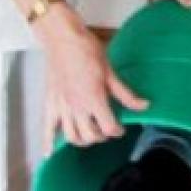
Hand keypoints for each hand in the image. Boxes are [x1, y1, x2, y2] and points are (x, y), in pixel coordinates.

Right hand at [37, 3, 148, 154]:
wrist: (63, 38)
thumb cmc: (85, 49)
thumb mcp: (111, 71)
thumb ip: (125, 93)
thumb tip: (143, 104)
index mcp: (93, 99)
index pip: (109, 127)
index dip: (118, 131)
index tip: (120, 128)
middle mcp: (76, 107)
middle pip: (90, 136)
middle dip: (102, 136)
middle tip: (106, 128)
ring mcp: (61, 107)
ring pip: (71, 136)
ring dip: (82, 140)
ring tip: (89, 133)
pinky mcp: (50, 103)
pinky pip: (47, 128)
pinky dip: (48, 143)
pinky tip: (49, 153)